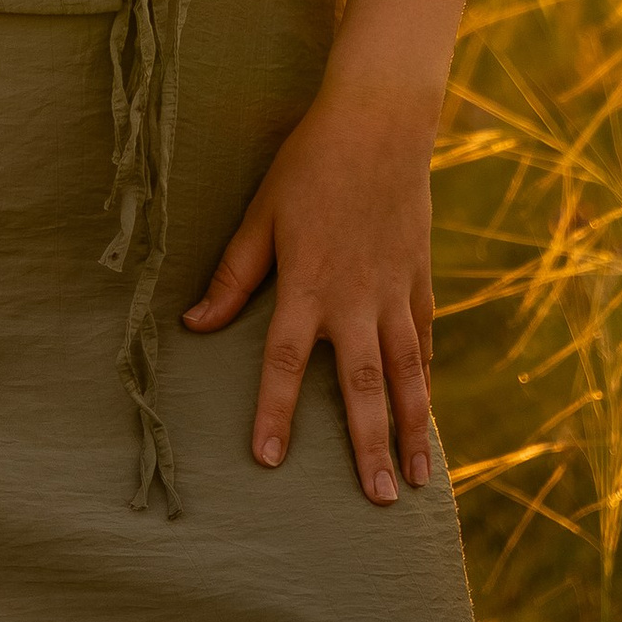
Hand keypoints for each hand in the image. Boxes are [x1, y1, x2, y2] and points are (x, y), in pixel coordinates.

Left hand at [181, 79, 435, 502]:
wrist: (380, 120)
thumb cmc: (309, 163)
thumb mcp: (261, 213)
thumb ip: (233, 275)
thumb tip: (194, 325)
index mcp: (308, 283)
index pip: (284, 360)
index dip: (275, 411)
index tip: (270, 460)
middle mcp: (356, 297)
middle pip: (363, 385)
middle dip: (369, 447)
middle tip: (378, 501)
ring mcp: (395, 291)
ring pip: (407, 374)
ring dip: (411, 430)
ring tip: (415, 481)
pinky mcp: (420, 279)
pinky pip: (425, 341)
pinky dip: (426, 381)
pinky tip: (427, 417)